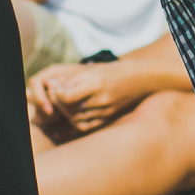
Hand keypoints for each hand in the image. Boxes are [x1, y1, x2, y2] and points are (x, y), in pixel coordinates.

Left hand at [27, 61, 142, 133]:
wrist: (144, 81)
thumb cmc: (118, 71)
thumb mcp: (96, 68)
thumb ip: (73, 78)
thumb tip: (51, 83)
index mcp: (97, 84)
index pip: (67, 96)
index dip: (56, 93)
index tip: (55, 86)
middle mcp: (101, 100)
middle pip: (69, 108)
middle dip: (57, 102)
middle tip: (55, 93)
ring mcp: (105, 112)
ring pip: (75, 119)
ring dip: (65, 112)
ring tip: (64, 102)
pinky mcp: (108, 119)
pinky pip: (85, 126)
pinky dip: (75, 120)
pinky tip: (74, 111)